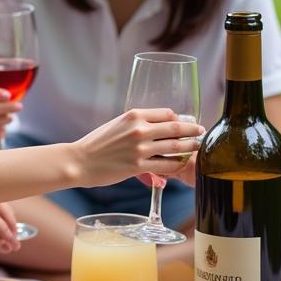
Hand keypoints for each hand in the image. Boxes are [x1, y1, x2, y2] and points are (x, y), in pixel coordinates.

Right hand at [74, 109, 203, 187]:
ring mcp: (139, 149)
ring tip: (197, 147)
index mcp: (133, 115)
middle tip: (201, 132)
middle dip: (192, 130)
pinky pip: (165, 166)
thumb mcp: (116, 125)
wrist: (79, 161)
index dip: (180, 118)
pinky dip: (176, 165)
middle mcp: (139, 129)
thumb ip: (135, 124)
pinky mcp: (138, 167)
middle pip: (175, 127)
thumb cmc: (96, 143)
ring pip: (174, 147)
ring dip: (189, 147)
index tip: (186, 122)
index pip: (166, 113)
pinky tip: (181, 165)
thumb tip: (154, 129)